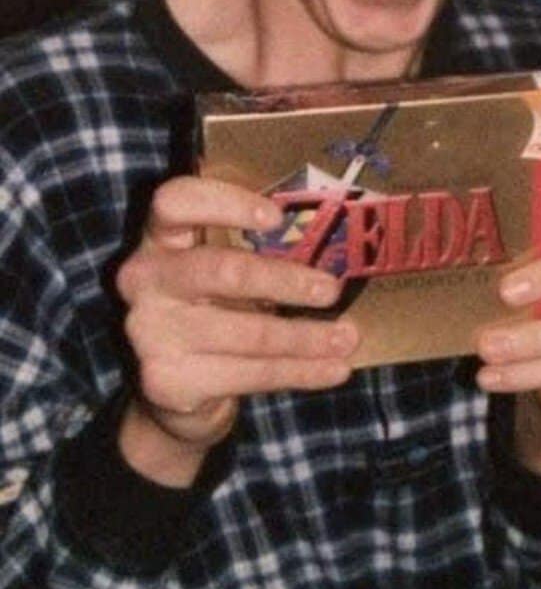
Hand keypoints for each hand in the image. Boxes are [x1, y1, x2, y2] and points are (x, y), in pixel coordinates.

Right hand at [115, 176, 358, 483]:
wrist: (176, 385)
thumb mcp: (222, 267)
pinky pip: (249, 374)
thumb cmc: (213, 305)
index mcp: (159, 238)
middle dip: (285, 280)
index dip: (223, 203)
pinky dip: (299, 372)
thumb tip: (341, 241)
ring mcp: (150, 333)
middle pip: (222, 271)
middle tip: (332, 290)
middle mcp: (144, 280)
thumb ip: (255, 249)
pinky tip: (333, 369)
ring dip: (306, 338)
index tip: (276, 216)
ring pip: (247, 334)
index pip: (174, 202)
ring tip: (347, 338)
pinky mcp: (167, 381)